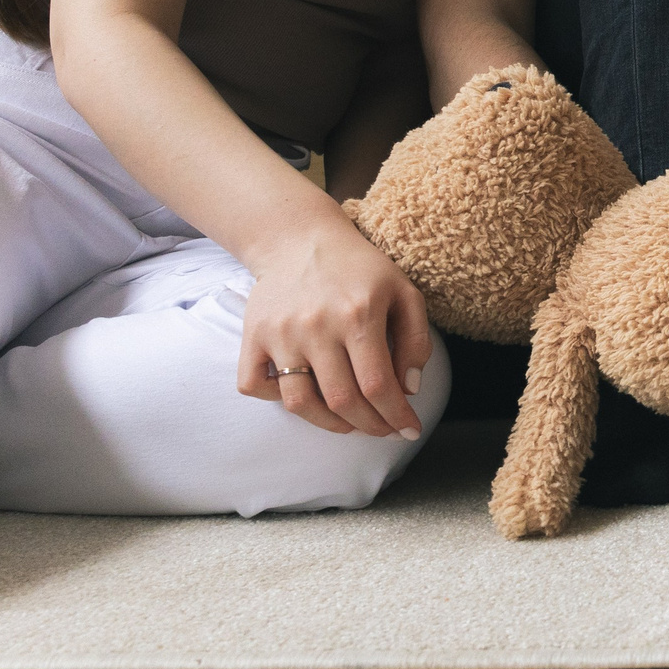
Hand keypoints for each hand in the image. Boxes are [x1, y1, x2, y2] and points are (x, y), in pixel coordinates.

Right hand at [238, 220, 434, 438]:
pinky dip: (277, 401)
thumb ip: (416, 340)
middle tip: (383, 429)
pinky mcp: (252, 336)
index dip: (396, 416)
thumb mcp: (403, 292)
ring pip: (299, 403)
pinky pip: (255, 386)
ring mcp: (280, 333)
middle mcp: (317, 326)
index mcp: (359, 314)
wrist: (300, 239)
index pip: (378, 386)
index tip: (409, 430)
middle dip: (370, 426)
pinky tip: (305, 395)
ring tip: (350, 423)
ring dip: (329, 425)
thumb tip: (409, 389)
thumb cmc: (359, 269)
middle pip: (343, 401)